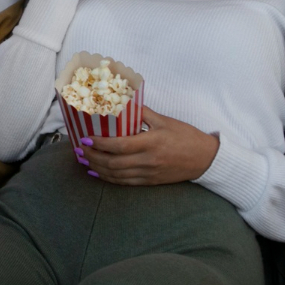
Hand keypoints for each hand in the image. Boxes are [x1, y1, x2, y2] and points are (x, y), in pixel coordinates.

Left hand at [81, 107, 218, 185]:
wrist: (204, 159)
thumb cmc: (186, 137)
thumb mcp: (165, 120)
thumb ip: (143, 113)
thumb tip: (124, 102)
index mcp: (151, 143)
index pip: (119, 145)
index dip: (100, 143)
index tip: (87, 138)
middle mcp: (148, 160)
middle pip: (113, 162)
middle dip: (93, 156)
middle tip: (80, 149)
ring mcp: (148, 173)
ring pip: (116, 174)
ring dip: (98, 168)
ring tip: (84, 160)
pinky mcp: (150, 181)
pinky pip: (125, 182)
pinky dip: (109, 178)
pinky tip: (98, 173)